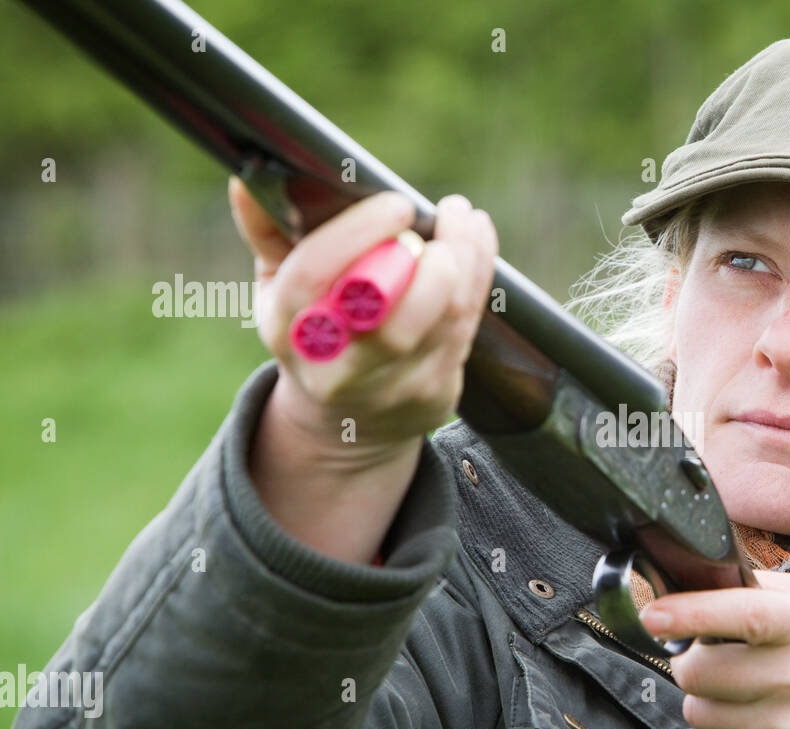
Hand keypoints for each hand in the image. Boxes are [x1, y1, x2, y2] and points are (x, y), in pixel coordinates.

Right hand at [229, 176, 496, 460]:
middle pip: (387, 324)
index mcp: (288, 331)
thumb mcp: (279, 289)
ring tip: (464, 218)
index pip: (311, 279)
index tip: (396, 203)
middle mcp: (336, 369)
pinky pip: (466, 330)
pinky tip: (476, 241)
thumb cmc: (316, 329)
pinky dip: (479, 279)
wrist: (347, 421)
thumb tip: (245, 182)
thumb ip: (268, 234)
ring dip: (466, 262)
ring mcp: (390, 388)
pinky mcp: (433, 394)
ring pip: (441, 324)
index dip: (356, 235)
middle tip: (445, 214)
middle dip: (425, 267)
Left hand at [639, 569, 789, 728]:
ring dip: (708, 698)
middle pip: (700, 673)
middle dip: (690, 662)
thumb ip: (765, 590)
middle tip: (708, 656)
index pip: (742, 615)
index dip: (688, 614)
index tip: (652, 614)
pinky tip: (763, 719)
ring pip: (701, 713)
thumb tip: (698, 582)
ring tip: (741, 688)